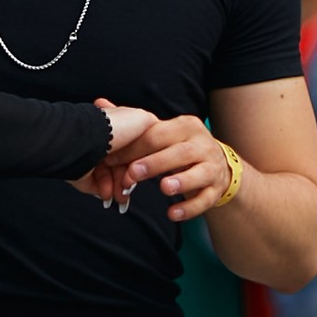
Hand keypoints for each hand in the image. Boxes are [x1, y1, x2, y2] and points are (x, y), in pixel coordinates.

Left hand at [72, 103, 159, 202]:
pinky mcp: (86, 176)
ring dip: (119, 189)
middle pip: (127, 168)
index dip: (144, 162)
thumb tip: (161, 134)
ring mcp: (97, 161)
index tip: (146, 168)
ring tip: (120, 195)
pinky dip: (106, 191)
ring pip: (115, 181)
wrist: (86, 141)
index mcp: (120, 131)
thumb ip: (155, 129)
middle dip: (130, 180)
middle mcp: (109, 145)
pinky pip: (101, 188)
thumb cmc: (113, 128)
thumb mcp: (143, 120)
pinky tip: (108, 194)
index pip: (138, 151)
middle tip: (130, 185)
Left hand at [103, 112, 242, 227]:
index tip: (111, 159)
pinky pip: (205, 199)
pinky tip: (172, 214)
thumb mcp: (161, 133)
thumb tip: (100, 102)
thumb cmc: (178, 147)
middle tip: (132, 174)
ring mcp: (212, 166)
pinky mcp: (216, 189)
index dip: (134, 147)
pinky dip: (190, 207)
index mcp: (185, 126)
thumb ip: (133, 124)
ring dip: (181, 181)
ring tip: (164, 188)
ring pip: (199, 173)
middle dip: (155, 163)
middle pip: (179, 152)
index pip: (158, 134)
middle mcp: (202, 144)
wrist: (216, 165)